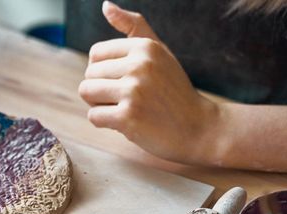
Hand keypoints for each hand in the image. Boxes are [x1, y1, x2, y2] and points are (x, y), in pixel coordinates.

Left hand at [79, 1, 219, 164]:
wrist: (199, 128)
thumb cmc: (174, 91)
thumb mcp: (159, 53)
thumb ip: (134, 26)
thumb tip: (105, 5)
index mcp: (144, 46)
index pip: (96, 54)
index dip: (104, 72)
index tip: (124, 81)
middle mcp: (140, 65)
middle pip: (89, 75)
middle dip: (101, 90)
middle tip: (128, 99)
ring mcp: (134, 91)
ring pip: (87, 92)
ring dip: (99, 105)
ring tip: (123, 108)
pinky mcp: (128, 117)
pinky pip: (93, 116)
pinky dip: (104, 123)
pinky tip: (126, 123)